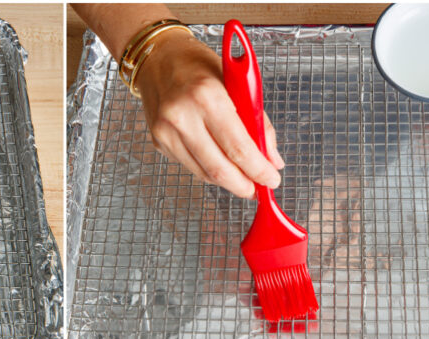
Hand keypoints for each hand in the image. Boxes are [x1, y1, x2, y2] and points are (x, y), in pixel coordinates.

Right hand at [134, 29, 284, 198]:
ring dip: (228, 181)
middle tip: (258, 189)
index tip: (271, 179)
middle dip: (244, 185)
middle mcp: (182, 116)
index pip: (238, 148)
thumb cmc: (198, 65)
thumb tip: (271, 158)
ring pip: (204, 173)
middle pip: (219, 169)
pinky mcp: (158, 141)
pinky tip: (220, 163)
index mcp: (207, 97)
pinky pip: (190, 165)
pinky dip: (209, 169)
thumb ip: (257, 122)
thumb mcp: (236, 83)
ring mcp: (166, 131)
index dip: (259, 170)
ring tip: (243, 179)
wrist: (157, 57)